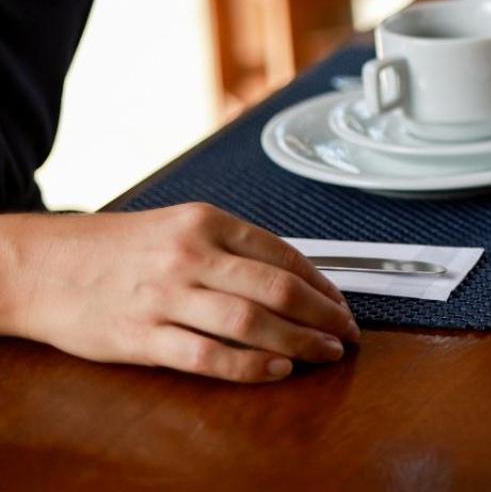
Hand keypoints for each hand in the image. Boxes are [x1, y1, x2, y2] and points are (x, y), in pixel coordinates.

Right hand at [0, 204, 359, 382]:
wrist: (41, 266)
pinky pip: (208, 355)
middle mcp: (190, 255)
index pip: (284, 253)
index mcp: (206, 222)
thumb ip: (231, 248)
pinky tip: (276, 371)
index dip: (323, 283)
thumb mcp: (179, 227)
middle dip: (323, 314)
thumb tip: (292, 276)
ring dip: (299, 342)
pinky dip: (249, 366)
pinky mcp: (141, 336)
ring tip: (325, 353)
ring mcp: (166, 297)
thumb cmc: (116, 249)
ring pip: (251, 321)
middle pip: (278, 287)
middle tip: (348, 333)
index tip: (342, 304)